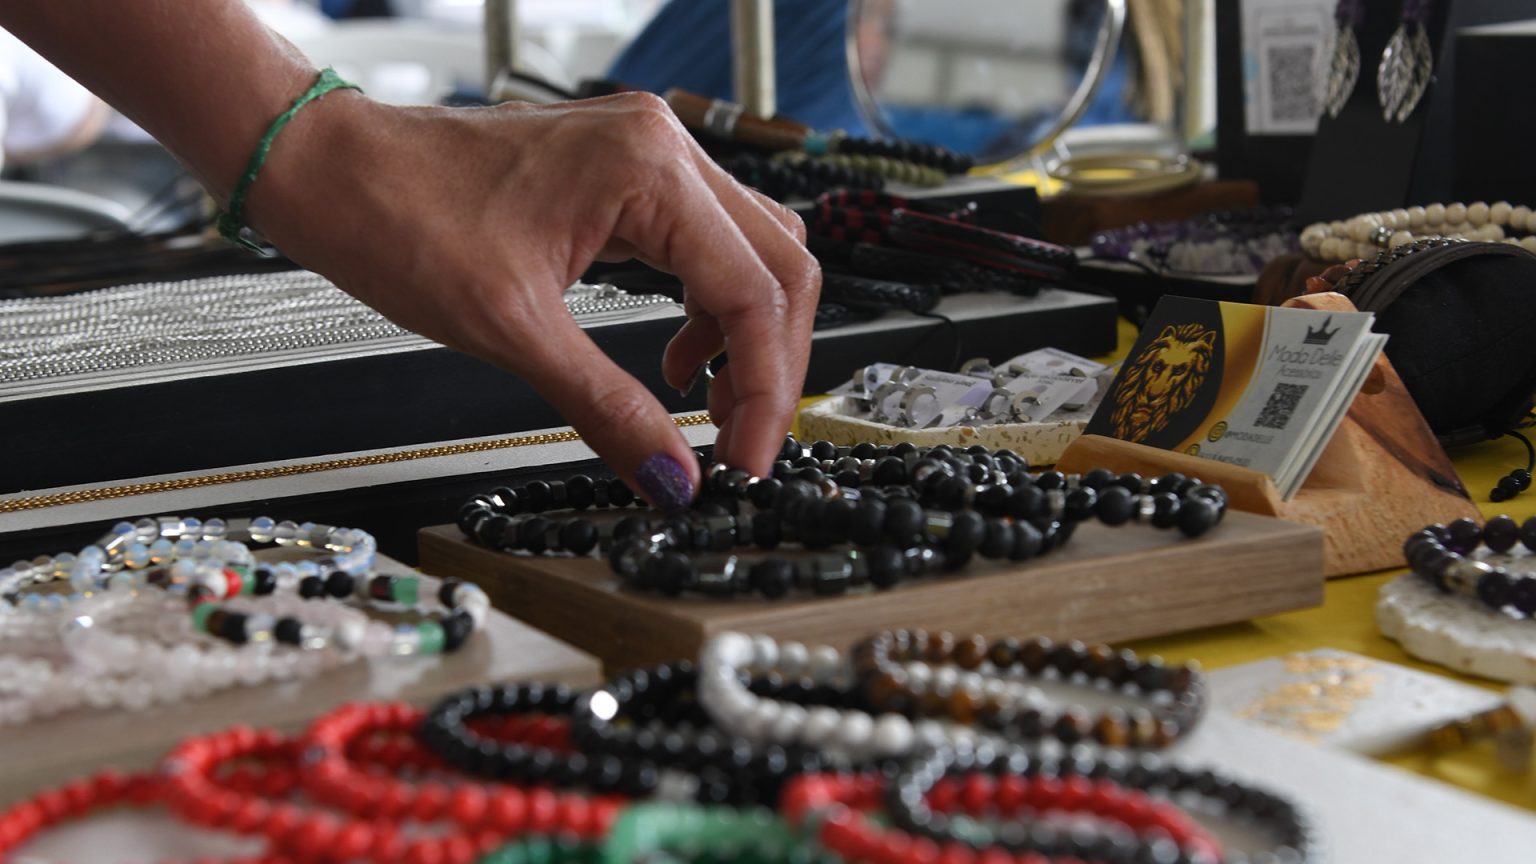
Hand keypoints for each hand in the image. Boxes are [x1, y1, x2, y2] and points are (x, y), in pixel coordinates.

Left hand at [246, 90, 819, 509]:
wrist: (329, 170)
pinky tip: (675, 359)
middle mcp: (662, 148)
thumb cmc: (397, 216)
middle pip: (779, 267)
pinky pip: (705, 246)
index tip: (743, 460)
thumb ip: (608, 409)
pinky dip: (709, 310)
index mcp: (647, 169)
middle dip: (770, 365)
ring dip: (746, 337)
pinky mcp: (626, 177)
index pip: (756, 291)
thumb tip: (672, 478)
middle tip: (740, 443)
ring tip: (711, 407)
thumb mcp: (512, 331)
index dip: (764, 389)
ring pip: (752, 254)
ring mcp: (648, 157)